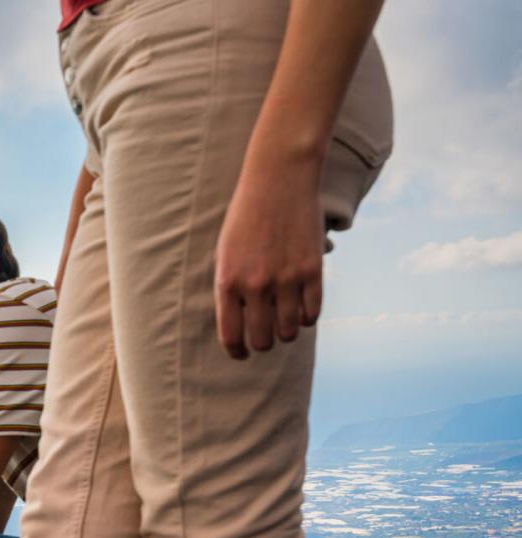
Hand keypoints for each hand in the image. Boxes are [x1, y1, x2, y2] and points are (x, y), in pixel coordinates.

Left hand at [214, 155, 324, 359]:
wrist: (277, 181)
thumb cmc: (245, 218)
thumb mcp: (225, 254)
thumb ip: (231, 289)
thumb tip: (239, 325)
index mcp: (227, 282)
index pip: (231, 336)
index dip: (237, 352)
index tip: (241, 354)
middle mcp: (255, 286)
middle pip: (262, 340)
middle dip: (263, 343)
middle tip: (265, 336)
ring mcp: (286, 279)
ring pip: (289, 332)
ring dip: (286, 332)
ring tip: (284, 322)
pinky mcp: (312, 271)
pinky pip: (312, 314)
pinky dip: (307, 317)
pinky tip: (301, 309)